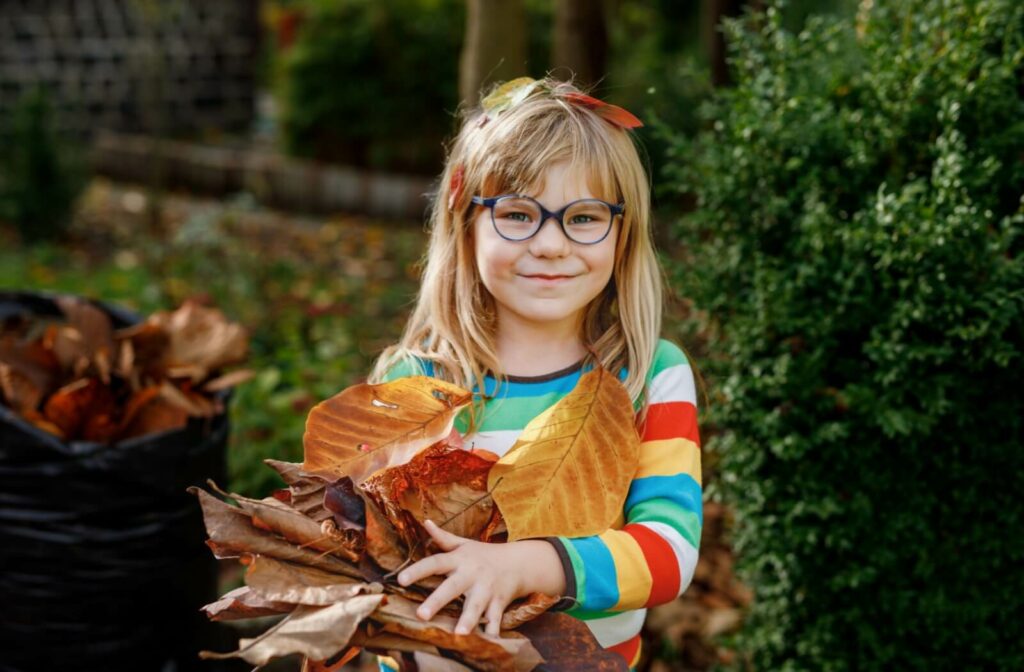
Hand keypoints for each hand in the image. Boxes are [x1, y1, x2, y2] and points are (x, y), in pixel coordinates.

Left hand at [396, 519, 561, 636]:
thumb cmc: (483, 555)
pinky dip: (493, 630)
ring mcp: (487, 589)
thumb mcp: (464, 544)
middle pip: (453, 587)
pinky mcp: (499, 602)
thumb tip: (425, 522)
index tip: (400, 580)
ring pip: (476, 606)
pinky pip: (496, 618)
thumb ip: (443, 537)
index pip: (435, 563)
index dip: (418, 571)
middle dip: (437, 601)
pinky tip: (489, 641)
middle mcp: (472, 574)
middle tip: (421, 615)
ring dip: (468, 619)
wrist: (519, 562)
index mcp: (459, 560)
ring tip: (458, 634)